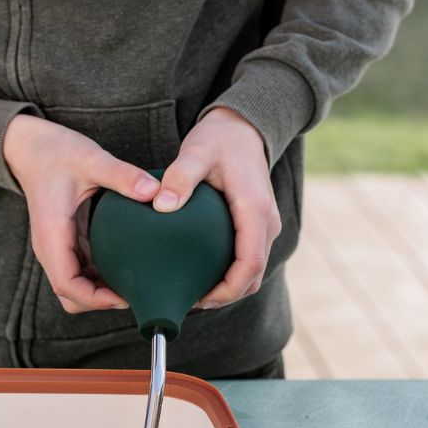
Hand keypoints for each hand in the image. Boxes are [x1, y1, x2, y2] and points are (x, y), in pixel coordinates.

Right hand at [2, 114, 161, 313]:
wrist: (30, 145)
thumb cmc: (55, 152)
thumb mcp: (90, 159)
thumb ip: (122, 175)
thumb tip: (154, 193)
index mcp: (52, 233)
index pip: (67, 284)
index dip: (95, 299)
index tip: (126, 296)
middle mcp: (50, 246)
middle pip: (71, 295)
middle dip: (101, 301)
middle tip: (136, 290)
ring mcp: (56, 246)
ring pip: (77, 286)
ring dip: (102, 290)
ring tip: (137, 280)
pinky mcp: (65, 241)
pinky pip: (82, 270)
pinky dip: (101, 276)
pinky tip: (127, 263)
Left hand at [153, 107, 280, 308]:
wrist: (242, 128)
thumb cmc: (218, 139)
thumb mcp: (196, 152)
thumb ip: (179, 176)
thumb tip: (161, 205)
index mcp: (255, 210)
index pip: (250, 264)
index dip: (227, 289)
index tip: (199, 299)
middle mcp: (266, 223)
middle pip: (253, 275)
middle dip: (224, 295)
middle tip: (186, 300)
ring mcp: (263, 225)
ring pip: (251, 270)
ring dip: (226, 287)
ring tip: (189, 290)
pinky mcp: (255, 225)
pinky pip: (245, 257)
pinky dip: (227, 272)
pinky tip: (196, 270)